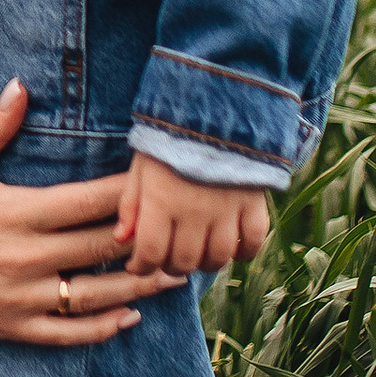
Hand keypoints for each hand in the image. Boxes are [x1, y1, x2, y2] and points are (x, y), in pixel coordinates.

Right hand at [0, 80, 177, 340]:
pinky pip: (69, 333)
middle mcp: (24, 256)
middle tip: (187, 230)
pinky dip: (105, 327)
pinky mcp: (10, 327)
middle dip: (150, 238)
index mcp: (16, 211)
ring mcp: (19, 297)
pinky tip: (130, 315)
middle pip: (106, 247)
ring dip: (141, 284)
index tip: (163, 184)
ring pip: (98, 294)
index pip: (93, 201)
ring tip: (175, 273)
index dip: (134, 194)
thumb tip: (23, 84)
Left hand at [117, 150, 269, 273]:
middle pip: (184, 261)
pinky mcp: (254, 203)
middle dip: (171, 266)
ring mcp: (227, 210)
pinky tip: (233, 250)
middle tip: (168, 259)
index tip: (138, 265)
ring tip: (198, 255)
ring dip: (205, 264)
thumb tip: (121, 239)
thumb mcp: (141, 164)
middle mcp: (194, 212)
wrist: (216, 109)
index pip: (150, 253)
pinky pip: (253, 242)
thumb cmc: (170, 137)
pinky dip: (244, 253)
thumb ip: (130, 203)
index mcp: (161, 201)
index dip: (142, 267)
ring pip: (217, 258)